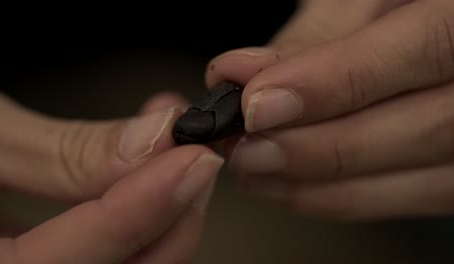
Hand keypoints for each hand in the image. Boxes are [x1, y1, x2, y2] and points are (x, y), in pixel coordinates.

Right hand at [0, 87, 223, 262]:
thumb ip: (56, 151)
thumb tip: (151, 144)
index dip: (130, 215)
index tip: (190, 161)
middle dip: (164, 225)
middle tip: (194, 159)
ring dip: (159, 221)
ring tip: (178, 159)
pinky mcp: (33, 260)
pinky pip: (98, 259)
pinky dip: (132, 219)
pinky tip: (144, 174)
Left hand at [206, 0, 453, 219]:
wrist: (438, 27)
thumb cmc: (401, 7)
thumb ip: (320, 34)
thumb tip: (249, 75)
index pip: (425, 50)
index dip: (335, 83)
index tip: (258, 103)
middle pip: (422, 129)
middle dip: (316, 146)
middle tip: (245, 145)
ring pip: (417, 181)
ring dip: (319, 183)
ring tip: (253, 168)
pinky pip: (412, 198)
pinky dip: (342, 199)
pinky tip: (289, 187)